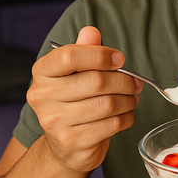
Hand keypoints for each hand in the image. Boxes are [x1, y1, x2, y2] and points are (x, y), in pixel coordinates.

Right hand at [27, 26, 141, 172]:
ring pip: (108, 104)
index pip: (69, 56)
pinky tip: (125, 115)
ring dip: (129, 100)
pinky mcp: (72, 141)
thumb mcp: (76, 73)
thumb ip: (84, 51)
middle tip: (136, 83)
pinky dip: (127, 118)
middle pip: (96, 81)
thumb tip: (90, 31)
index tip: (119, 59)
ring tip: (132, 99)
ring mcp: (55, 121)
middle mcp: (42, 96)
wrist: (65, 145)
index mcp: (42, 73)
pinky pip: (112, 124)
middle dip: (125, 81)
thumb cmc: (75, 102)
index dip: (100, 55)